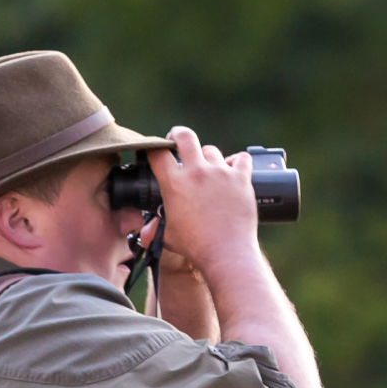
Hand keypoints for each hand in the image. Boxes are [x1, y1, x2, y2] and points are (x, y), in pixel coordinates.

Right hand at [143, 128, 257, 279]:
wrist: (226, 253)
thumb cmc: (196, 246)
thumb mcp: (167, 236)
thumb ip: (154, 229)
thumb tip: (145, 233)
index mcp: (174, 183)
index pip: (157, 153)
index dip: (154, 149)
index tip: (156, 153)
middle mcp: (197, 172)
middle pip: (185, 136)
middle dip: (178, 134)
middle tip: (178, 140)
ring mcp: (220, 173)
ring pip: (211, 150)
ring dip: (208, 158)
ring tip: (209, 171)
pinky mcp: (241, 178)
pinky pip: (241, 158)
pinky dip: (237, 162)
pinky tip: (234, 170)